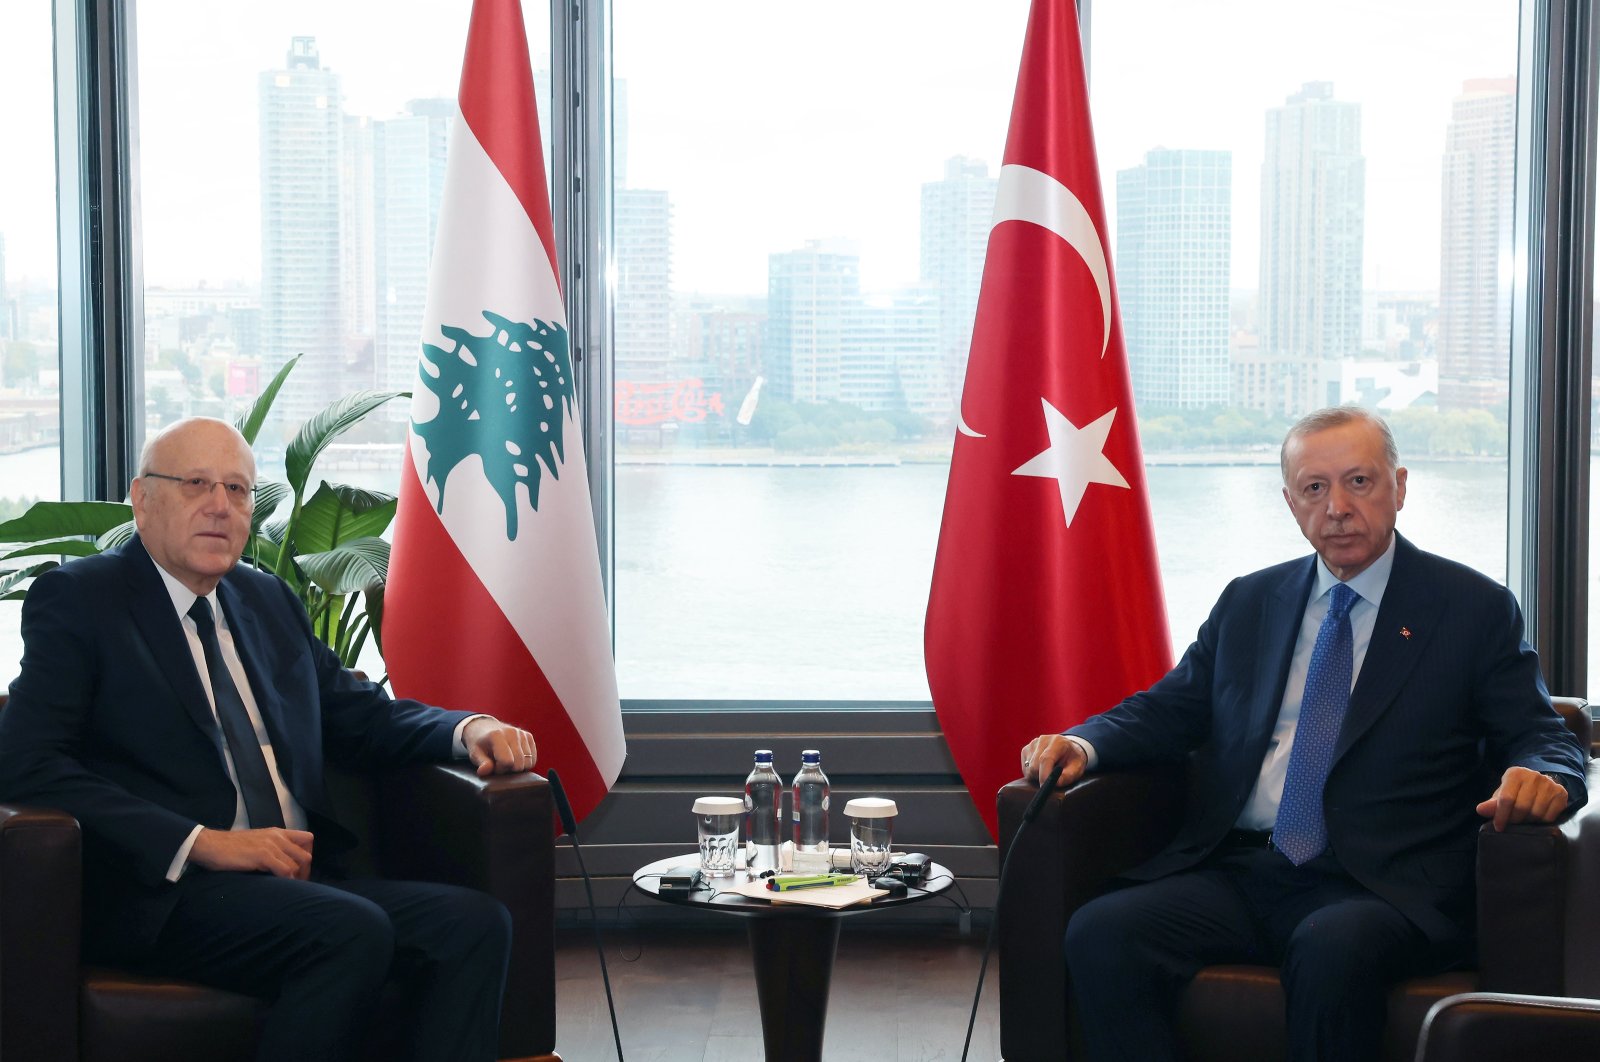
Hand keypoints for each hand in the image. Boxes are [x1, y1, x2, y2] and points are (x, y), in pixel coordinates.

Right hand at [189, 827, 313, 878]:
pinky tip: (280, 886)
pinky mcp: (263, 856)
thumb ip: (272, 847)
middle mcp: (278, 837)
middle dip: (304, 872)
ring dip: (295, 879)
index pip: (308, 839)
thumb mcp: (257, 841)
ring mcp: (271, 846)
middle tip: (296, 884)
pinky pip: (285, 870)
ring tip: (288, 888)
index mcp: (278, 832)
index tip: (300, 870)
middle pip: (306, 855)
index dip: (307, 855)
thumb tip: (283, 863)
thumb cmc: (231, 847)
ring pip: (297, 865)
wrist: (211, 845)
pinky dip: (286, 881)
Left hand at [463, 716, 537, 776]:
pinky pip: (533, 758)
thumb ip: (481, 763)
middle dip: (509, 770)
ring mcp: (522, 733)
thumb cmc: (479, 743)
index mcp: (497, 735)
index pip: (507, 762)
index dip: (500, 769)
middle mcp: (512, 732)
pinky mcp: (529, 736)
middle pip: (519, 764)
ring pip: (528, 762)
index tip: (493, 766)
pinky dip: (525, 763)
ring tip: (507, 761)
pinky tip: (515, 759)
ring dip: (517, 767)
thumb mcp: (475, 753)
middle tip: (499, 764)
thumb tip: (484, 771)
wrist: (484, 727)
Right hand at [1020, 734, 1086, 788]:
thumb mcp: (1077, 768)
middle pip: (1034, 765)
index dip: (1044, 774)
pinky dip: (1031, 773)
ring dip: (1036, 775)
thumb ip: (1068, 776)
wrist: (1069, 749)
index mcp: (1058, 742)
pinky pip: (1025, 767)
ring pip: (1028, 768)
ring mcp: (1033, 744)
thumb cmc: (1073, 759)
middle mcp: (1043, 740)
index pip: (1045, 759)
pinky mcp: (1026, 749)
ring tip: (1048, 773)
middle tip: (1050, 780)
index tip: (1045, 787)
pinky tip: (1041, 769)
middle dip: (1040, 777)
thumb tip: (1055, 783)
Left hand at [1475, 766, 1568, 830]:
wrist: (1540, 783)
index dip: (1501, 815)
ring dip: (1528, 821)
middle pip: (1522, 807)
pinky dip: (1541, 822)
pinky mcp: (1561, 793)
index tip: (1498, 827)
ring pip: (1536, 813)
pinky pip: (1550, 816)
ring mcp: (1550, 784)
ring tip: (1524, 819)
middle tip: (1512, 823)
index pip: (1506, 798)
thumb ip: (1492, 803)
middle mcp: (1534, 776)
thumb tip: (1480, 810)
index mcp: (1515, 773)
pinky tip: (1536, 818)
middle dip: (1514, 819)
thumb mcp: (1502, 794)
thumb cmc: (1516, 791)